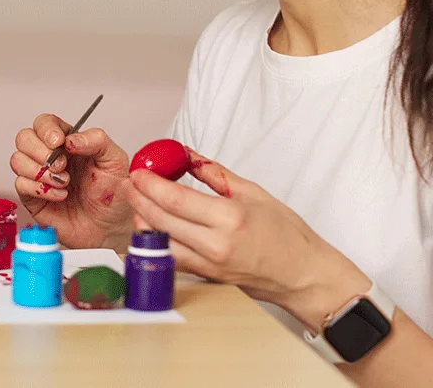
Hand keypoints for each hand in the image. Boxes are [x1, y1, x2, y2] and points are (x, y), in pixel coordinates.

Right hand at [11, 114, 135, 249]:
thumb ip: (97, 141)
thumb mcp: (115, 161)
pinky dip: (41, 190)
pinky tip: (60, 196)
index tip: (58, 142)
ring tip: (64, 182)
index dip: (46, 129)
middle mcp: (49, 156)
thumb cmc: (112, 194)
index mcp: (67, 142)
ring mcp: (38, 176)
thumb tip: (71, 139)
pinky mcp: (32, 196)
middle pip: (24, 138)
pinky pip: (20, 185)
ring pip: (17, 160)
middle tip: (62, 166)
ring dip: (40, 172)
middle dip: (40, 151)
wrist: (108, 228)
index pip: (44, 123)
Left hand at [122, 148, 368, 328]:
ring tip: (139, 203)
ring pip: (160, 243)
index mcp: (229, 218)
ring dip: (143, 222)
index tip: (139, 172)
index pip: (175, 199)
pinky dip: (157, 241)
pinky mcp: (206, 277)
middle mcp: (215, 245)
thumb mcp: (252, 192)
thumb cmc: (286, 234)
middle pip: (160, 220)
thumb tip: (186, 155)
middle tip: (130, 184)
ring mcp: (208, 265)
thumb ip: (214, 173)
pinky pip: (171, 258)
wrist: (302, 274)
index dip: (150, 184)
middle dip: (139, 199)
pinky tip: (153, 227)